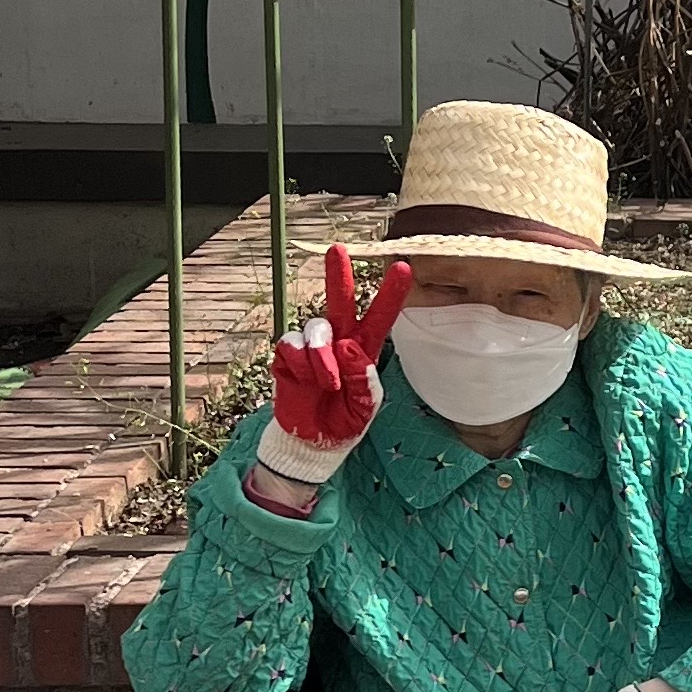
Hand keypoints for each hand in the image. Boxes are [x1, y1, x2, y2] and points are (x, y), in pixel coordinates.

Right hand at [252, 242, 412, 495]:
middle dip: (338, 274)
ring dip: (321, 358)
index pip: (380, 317)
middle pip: (339, 302)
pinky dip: (300, 365)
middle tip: (337, 249)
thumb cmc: (344, 423)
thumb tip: (348, 345)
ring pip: (316, 329)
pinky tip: (303, 381)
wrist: (311, 442)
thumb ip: (362, 379)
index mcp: (364, 351)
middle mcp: (338, 342)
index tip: (404, 267)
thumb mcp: (364, 407)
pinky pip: (291, 345)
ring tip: (326, 383)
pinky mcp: (287, 355)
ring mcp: (311, 347)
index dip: (391, 294)